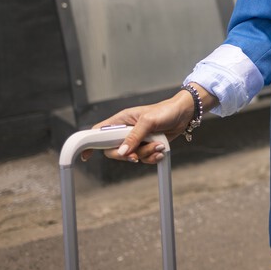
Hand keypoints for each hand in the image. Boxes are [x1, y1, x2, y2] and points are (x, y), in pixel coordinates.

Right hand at [79, 89, 202, 164]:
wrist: (184, 114)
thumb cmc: (166, 111)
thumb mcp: (149, 121)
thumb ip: (134, 136)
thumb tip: (122, 151)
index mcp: (121, 121)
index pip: (98, 132)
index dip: (89, 143)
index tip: (85, 155)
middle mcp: (126, 131)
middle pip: (114, 151)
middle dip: (127, 154)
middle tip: (136, 155)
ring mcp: (137, 139)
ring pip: (131, 156)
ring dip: (145, 154)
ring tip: (158, 145)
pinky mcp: (147, 146)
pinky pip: (144, 158)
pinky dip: (152, 157)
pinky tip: (160, 150)